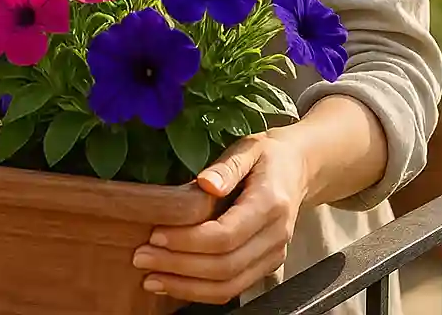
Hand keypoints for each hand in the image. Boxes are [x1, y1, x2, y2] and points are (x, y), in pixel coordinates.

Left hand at [133, 132, 306, 304]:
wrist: (300, 169)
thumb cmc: (268, 156)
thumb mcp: (248, 148)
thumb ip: (227, 166)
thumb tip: (204, 183)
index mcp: (270, 204)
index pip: (227, 234)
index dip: (189, 240)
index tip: (155, 235)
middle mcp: (275, 236)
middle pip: (225, 265)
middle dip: (179, 266)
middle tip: (141, 257)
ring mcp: (273, 256)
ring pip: (229, 286)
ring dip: (186, 286)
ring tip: (150, 278)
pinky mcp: (265, 266)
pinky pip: (233, 289)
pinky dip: (200, 292)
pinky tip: (172, 283)